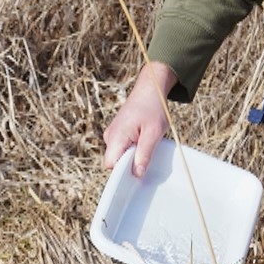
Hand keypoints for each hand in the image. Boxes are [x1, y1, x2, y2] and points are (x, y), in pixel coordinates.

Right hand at [100, 62, 177, 176]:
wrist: (150, 89)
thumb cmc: (153, 108)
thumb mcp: (153, 133)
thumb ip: (144, 154)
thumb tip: (137, 174)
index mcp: (116, 137)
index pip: (111, 165)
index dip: (122, 173)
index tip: (137, 174)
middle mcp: (110, 136)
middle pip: (115, 162)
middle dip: (130, 165)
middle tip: (147, 156)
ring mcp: (112, 134)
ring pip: (119, 156)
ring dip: (133, 155)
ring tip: (147, 143)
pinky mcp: (117, 133)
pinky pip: (122, 148)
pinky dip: (132, 149)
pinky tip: (144, 140)